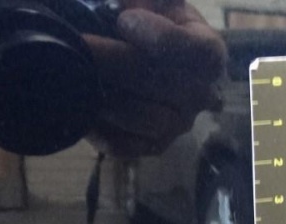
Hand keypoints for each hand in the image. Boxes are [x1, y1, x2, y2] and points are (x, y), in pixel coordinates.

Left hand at [82, 0, 226, 156]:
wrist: (135, 55)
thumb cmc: (147, 20)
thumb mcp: (153, 2)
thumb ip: (147, 1)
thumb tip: (130, 5)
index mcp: (209, 54)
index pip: (199, 54)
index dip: (160, 37)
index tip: (124, 19)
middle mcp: (201, 96)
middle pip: (162, 85)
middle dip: (114, 61)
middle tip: (80, 43)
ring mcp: (177, 126)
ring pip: (143, 118)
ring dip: (106, 94)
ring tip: (76, 71)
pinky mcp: (150, 147)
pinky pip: (123, 145)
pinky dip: (97, 126)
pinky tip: (77, 102)